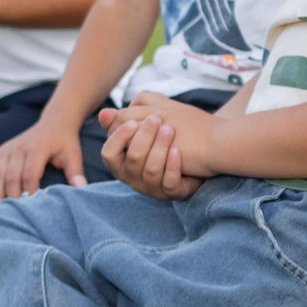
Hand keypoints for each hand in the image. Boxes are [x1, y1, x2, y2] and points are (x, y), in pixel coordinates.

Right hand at [0, 117, 87, 201]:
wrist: (55, 121)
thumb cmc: (65, 142)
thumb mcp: (73, 154)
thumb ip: (76, 172)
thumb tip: (81, 190)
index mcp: (37, 149)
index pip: (29, 174)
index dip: (29, 192)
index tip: (31, 209)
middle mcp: (18, 149)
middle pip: (10, 177)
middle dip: (11, 197)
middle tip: (12, 216)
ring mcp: (8, 150)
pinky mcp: (1, 151)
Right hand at [97, 94, 211, 199]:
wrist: (202, 150)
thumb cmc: (167, 138)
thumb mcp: (145, 125)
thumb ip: (126, 118)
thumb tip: (104, 113)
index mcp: (122, 163)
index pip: (108, 154)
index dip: (118, 138)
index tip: (133, 121)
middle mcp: (134, 178)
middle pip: (132, 159)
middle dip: (143, 137)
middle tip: (156, 118)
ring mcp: (153, 188)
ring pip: (151, 170)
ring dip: (159, 147)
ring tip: (169, 129)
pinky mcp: (172, 193)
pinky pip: (169, 183)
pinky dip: (173, 165)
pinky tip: (178, 150)